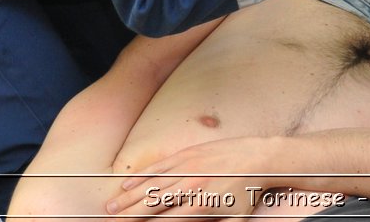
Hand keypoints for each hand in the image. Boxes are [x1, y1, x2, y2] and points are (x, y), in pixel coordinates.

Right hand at [108, 136, 266, 216]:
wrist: (260, 159)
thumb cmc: (247, 194)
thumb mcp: (234, 221)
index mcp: (200, 206)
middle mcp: (190, 187)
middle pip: (151, 205)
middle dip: (128, 216)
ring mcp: (187, 168)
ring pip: (150, 185)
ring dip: (128, 198)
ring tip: (110, 208)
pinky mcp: (188, 154)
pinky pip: (160, 167)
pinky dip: (142, 176)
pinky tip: (126, 185)